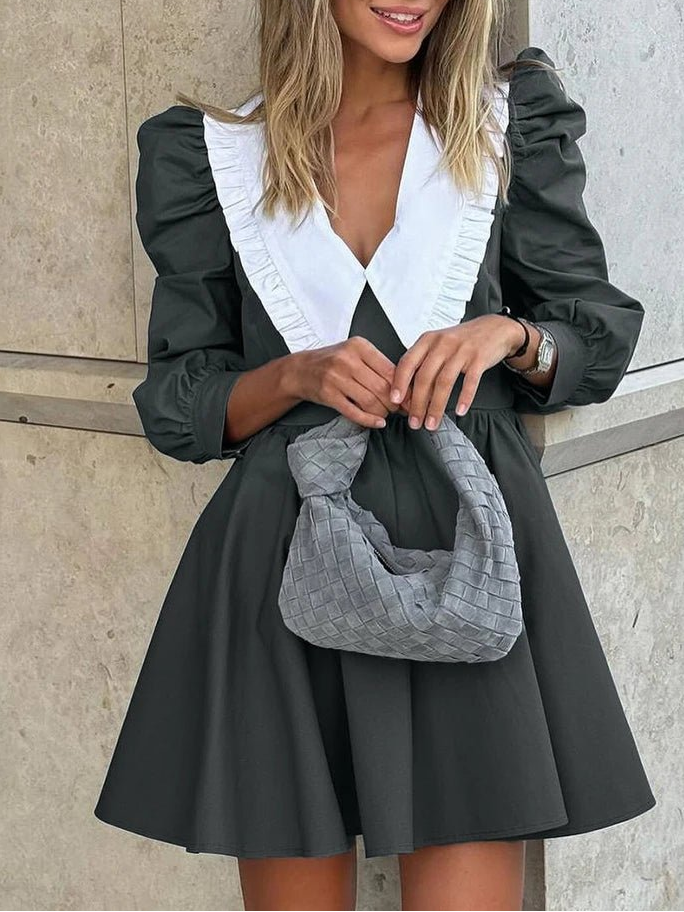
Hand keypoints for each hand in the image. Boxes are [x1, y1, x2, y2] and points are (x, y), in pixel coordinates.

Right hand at [292, 336, 402, 427]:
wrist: (300, 370)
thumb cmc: (332, 362)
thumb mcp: (355, 354)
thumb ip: (378, 366)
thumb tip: (407, 387)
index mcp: (359, 346)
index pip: (391, 370)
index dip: (404, 389)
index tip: (411, 399)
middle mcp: (347, 360)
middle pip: (382, 388)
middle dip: (394, 404)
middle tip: (398, 410)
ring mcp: (336, 377)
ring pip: (370, 401)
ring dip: (382, 413)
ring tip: (384, 414)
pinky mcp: (328, 394)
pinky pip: (354, 412)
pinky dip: (369, 420)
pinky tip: (376, 422)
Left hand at [389, 315, 526, 428]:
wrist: (495, 328)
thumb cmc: (463, 340)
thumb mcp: (438, 343)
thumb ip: (423, 362)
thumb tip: (407, 391)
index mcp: (428, 340)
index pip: (407, 362)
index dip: (399, 383)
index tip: (395, 401)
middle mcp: (442, 343)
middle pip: (424, 377)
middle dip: (417, 404)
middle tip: (414, 421)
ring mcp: (461, 350)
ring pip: (444, 382)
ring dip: (436, 407)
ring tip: (432, 423)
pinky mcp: (479, 358)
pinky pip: (470, 381)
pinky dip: (464, 398)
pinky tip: (459, 411)